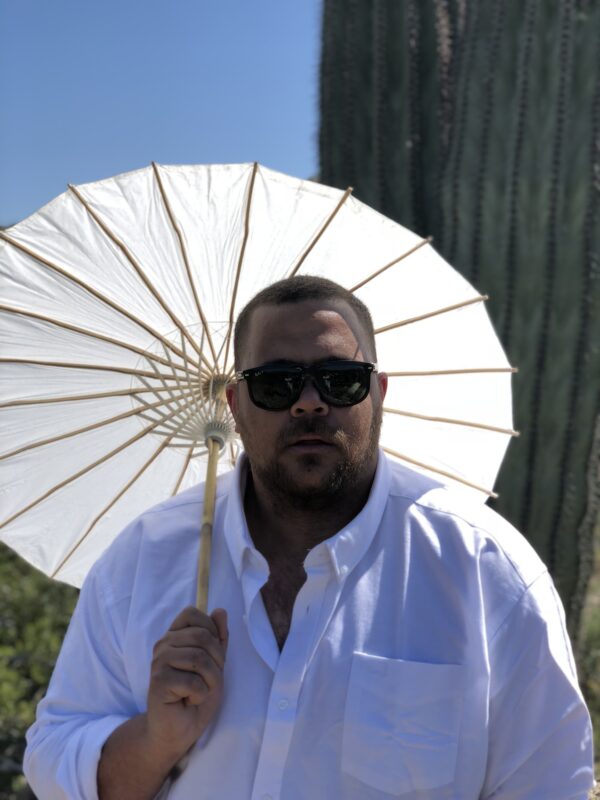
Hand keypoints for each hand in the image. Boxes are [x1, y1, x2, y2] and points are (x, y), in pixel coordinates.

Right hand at [145, 606, 227, 757]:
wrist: (179, 730)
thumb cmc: (196, 695)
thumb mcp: (215, 664)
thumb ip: (218, 638)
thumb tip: (220, 611)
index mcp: (174, 636)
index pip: (192, 613)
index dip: (211, 631)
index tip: (213, 654)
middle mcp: (163, 644)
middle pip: (202, 636)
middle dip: (217, 661)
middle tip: (209, 680)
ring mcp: (158, 662)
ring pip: (199, 658)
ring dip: (210, 680)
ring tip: (200, 691)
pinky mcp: (158, 682)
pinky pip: (193, 682)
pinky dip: (201, 694)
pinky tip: (190, 700)